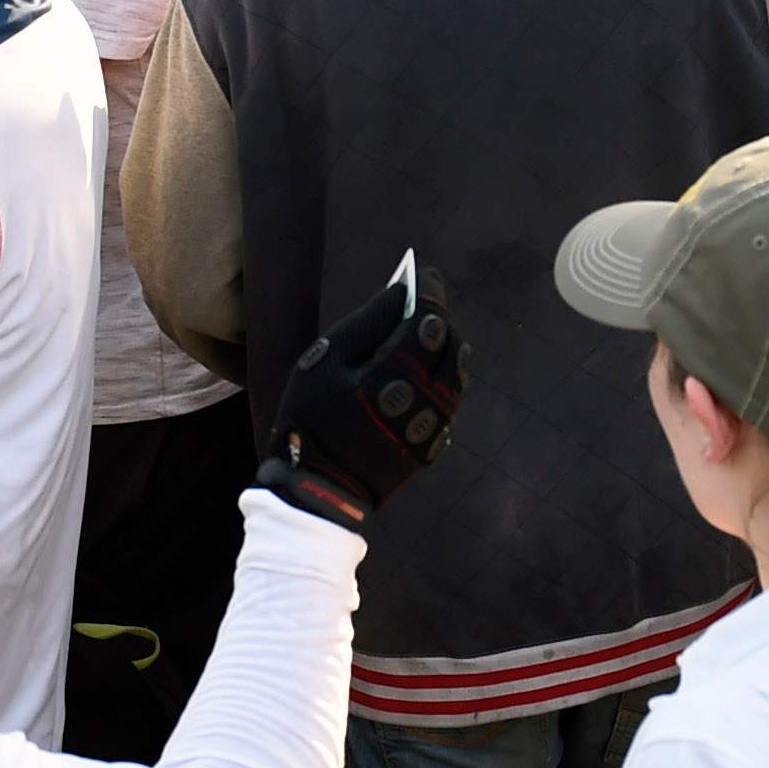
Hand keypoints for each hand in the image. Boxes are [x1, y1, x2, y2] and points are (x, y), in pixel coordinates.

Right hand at [258, 258, 463, 527]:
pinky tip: (430, 372)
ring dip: (449, 350)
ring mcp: (431, 428)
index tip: (428, 276)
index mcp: (395, 376)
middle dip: (443, 319)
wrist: (318, 491)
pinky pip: (449, 404)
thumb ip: (364, 325)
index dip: (431, 295)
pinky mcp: (431, 448)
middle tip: (430, 302)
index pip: (428, 324)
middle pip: (451, 349)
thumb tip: (400, 295)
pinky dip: (444, 380)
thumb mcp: (322, 363)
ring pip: (456, 378)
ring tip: (434, 332)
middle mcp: (424, 402)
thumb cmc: (311, 421)